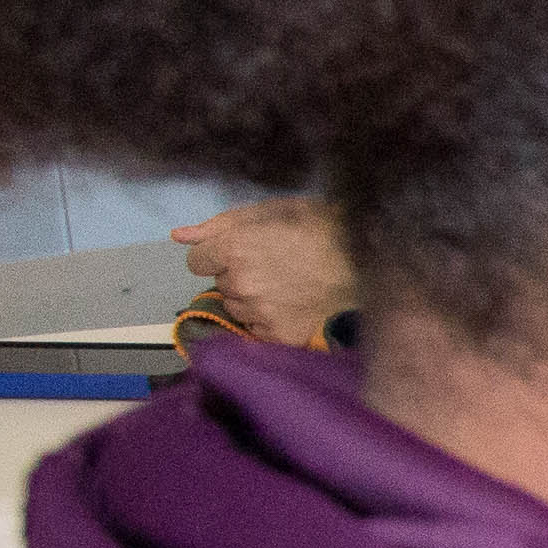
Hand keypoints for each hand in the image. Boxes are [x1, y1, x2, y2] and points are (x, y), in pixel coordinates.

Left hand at [169, 197, 354, 348]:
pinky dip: (270, 321)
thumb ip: (219, 225)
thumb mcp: (270, 212)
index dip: (219, 254)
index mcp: (233, 250)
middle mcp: (240, 284)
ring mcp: (259, 313)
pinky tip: (293, 306)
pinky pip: (257, 330)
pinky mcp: (279, 334)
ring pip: (238, 308)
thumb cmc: (321, 227)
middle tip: (275, 267)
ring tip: (287, 287)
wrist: (370, 260)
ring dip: (253, 300)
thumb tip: (178, 237)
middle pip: (220, 285)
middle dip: (239, 276)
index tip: (244, 252)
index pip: (197, 261)